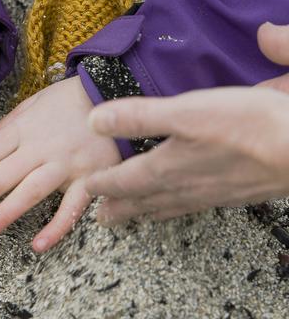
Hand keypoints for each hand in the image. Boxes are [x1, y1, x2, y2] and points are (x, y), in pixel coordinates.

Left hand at [0, 77, 119, 252]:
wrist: (116, 91)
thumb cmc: (69, 100)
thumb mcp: (31, 105)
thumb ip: (7, 129)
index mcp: (21, 130)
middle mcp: (39, 148)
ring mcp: (65, 164)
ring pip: (27, 193)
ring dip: (1, 217)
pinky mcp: (92, 178)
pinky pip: (72, 208)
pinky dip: (55, 228)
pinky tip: (37, 246)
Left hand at [86, 22, 288, 223]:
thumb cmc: (246, 126)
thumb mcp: (184, 111)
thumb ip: (138, 117)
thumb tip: (93, 121)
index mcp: (165, 168)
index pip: (123, 180)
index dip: (102, 184)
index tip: (85, 189)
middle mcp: (185, 186)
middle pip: (143, 200)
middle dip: (120, 208)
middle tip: (101, 220)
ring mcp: (212, 193)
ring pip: (170, 206)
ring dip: (147, 211)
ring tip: (135, 218)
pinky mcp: (236, 193)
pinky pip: (195, 206)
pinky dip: (178, 208)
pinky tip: (186, 205)